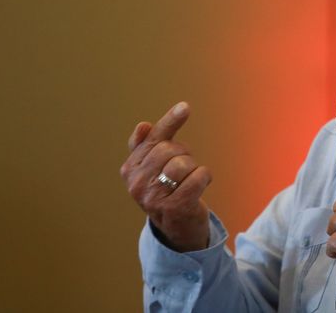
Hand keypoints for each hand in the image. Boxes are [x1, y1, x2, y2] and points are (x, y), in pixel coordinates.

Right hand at [120, 102, 212, 251]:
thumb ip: (146, 145)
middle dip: (183, 154)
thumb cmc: (168, 190)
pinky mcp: (174, 207)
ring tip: (189, 181)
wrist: (178, 228)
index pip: (152, 139)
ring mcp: (153, 198)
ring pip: (183, 163)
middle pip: (169, 149)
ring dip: (194, 168)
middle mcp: (137, 184)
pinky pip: (198, 177)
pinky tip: (201, 185)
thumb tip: (143, 126)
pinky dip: (204, 177)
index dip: (170, 122)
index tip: (185, 107)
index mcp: (130, 170)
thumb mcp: (153, 168)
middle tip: (184, 169)